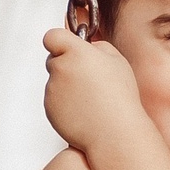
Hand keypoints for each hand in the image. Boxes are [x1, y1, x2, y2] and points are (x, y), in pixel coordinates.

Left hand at [44, 27, 141, 153]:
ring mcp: (52, 89)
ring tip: (91, 99)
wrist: (114, 133)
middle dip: (66, 65)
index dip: (59, 41)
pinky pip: (54, 100)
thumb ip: (97, 46)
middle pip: (53, 59)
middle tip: (89, 78)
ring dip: (67, 86)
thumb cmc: (120, 97)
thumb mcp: (118, 61)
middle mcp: (60, 68)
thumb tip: (84, 46)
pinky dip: (65, 103)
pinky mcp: (49, 108)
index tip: (68, 48)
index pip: (52, 36)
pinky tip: (84, 111)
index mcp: (76, 52)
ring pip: (54, 81)